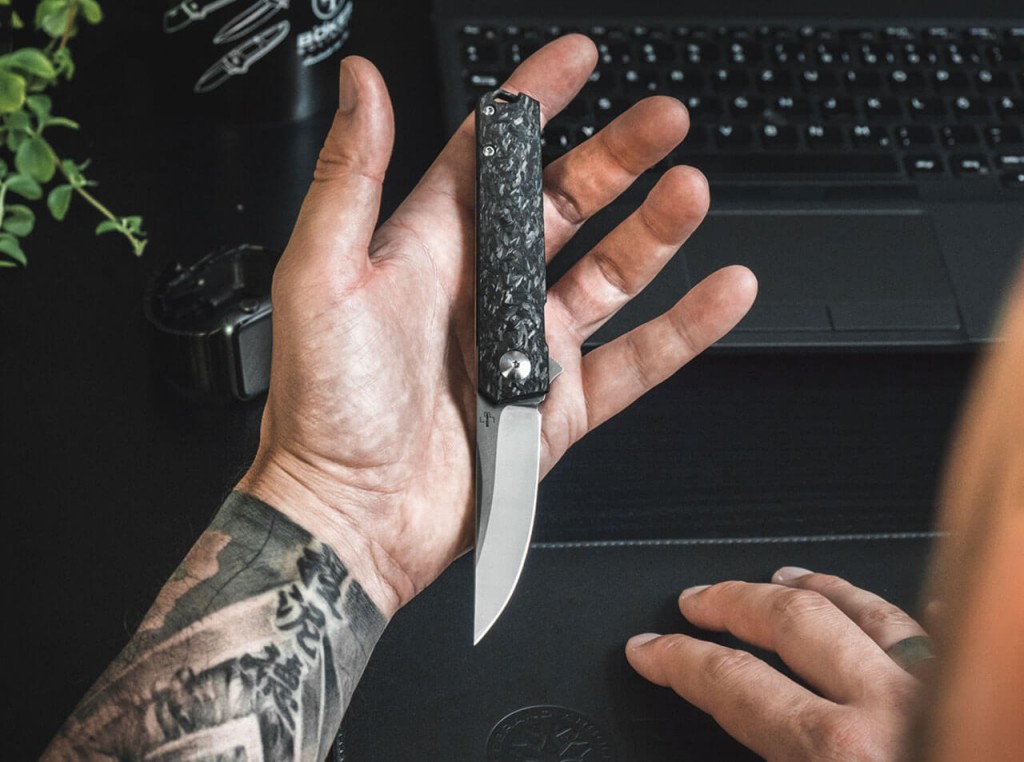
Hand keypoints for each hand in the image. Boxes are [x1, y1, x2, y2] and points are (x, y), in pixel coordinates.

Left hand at [238, 36, 756, 615]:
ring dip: (656, 230)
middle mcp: (484, 293)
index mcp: (428, 250)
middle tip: (665, 119)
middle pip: (567, 205)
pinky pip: (636, 358)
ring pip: (610, 273)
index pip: (490, 155)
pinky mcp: (557, 406)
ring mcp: (527, 350)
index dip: (534, 102)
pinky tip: (721, 292)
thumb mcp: (320, 273)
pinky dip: (685, 327)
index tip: (574, 62)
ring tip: (690, 190)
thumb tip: (361, 83)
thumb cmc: (322, 407)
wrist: (350, 519)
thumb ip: (350, 174)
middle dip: (618, 155)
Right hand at [627, 568, 928, 760]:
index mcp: (841, 757)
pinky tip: (921, 600)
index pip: (736, 686)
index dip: (681, 662)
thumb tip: (753, 745)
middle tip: (698, 598)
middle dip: (732, 602)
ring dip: (817, 588)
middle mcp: (893, 709)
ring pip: (871, 610)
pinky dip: (931, 613)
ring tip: (783, 576)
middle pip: (793, 624)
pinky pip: (956, 635)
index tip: (651, 650)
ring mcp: (947, 692)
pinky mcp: (987, 692)